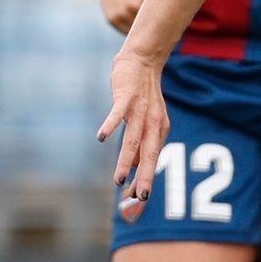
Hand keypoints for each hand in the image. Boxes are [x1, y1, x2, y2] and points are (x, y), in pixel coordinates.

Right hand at [98, 46, 171, 221]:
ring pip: (133, 139)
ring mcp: (140, 109)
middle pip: (149, 154)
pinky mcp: (127, 96)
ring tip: (119, 180)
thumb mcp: (147, 120)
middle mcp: (153, 122)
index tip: (140, 200)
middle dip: (145, 177)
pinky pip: (117, 113)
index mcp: (159, 129)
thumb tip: (136, 166)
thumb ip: (143, 143)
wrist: (143, 61)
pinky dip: (110, 125)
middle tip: (140, 198)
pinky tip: (101, 137)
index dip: (147, 178)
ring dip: (127, 161)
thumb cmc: (142, 94)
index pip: (153, 159)